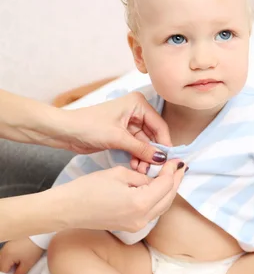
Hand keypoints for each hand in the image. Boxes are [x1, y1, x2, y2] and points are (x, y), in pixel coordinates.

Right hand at [0, 238, 43, 273]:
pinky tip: (18, 260)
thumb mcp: (28, 264)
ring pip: (3, 260)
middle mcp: (3, 250)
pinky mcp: (10, 243)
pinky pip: (6, 254)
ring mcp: (6, 246)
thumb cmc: (34, 248)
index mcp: (6, 256)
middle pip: (1, 265)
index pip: (2, 271)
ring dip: (8, 265)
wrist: (40, 234)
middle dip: (7, 271)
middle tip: (17, 273)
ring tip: (19, 267)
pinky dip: (10, 259)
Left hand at [45, 92, 171, 171]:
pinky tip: (135, 166)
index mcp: (137, 104)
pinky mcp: (121, 135)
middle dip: (153, 152)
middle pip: (153, 135)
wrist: (65, 131)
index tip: (168, 161)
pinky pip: (135, 147)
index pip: (159, 125)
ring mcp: (128, 123)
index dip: (164, 144)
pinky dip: (136, 156)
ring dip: (144, 157)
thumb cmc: (89, 127)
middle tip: (153, 169)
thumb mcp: (118, 138)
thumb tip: (162, 158)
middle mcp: (136, 111)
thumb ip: (142, 149)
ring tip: (142, 169)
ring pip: (144, 143)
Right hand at [58, 159, 186, 231]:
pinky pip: (152, 212)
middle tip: (180, 166)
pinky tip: (158, 188)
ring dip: (169, 191)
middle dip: (176, 181)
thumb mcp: (119, 174)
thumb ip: (141, 176)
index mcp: (140, 203)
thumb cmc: (88, 189)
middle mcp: (143, 218)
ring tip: (173, 175)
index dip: (172, 171)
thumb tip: (153, 178)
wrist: (68, 210)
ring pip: (162, 207)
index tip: (175, 160)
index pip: (165, 185)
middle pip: (168, 198)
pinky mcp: (131, 227)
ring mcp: (137, 226)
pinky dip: (158, 199)